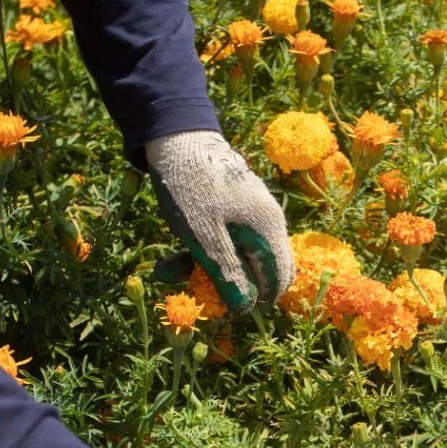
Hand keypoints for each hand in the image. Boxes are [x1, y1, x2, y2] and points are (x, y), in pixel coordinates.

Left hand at [144, 131, 294, 313]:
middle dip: (229, 286)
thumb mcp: (205, 241)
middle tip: (196, 289)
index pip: (278, 281)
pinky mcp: (237, 206)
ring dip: (207, 270)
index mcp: (269, 231)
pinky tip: (172, 259)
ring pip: (240, 256)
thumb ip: (229, 277)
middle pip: (261, 270)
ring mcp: (254, 213)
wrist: (176, 137)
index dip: (255, 300)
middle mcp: (270, 222)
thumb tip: (247, 309)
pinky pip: (228, 240)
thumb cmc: (191, 190)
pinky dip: (204, 251)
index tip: (222, 305)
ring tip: (168, 272)